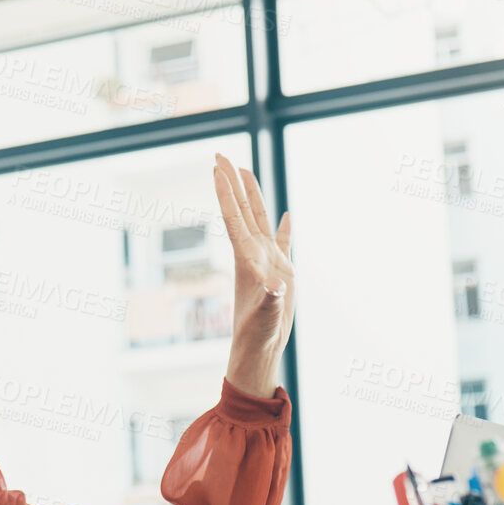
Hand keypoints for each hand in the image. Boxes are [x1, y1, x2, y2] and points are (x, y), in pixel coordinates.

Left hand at [212, 152, 294, 397]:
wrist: (259, 350)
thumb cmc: (256, 335)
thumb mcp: (265, 317)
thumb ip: (271, 300)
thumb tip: (275, 287)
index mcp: (247, 259)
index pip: (234, 216)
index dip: (226, 190)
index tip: (218, 165)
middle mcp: (253, 254)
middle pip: (241, 209)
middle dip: (232, 182)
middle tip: (220, 154)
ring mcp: (266, 261)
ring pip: (259, 219)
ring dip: (253, 195)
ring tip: (245, 170)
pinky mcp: (280, 273)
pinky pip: (282, 243)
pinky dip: (284, 228)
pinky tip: (285, 215)